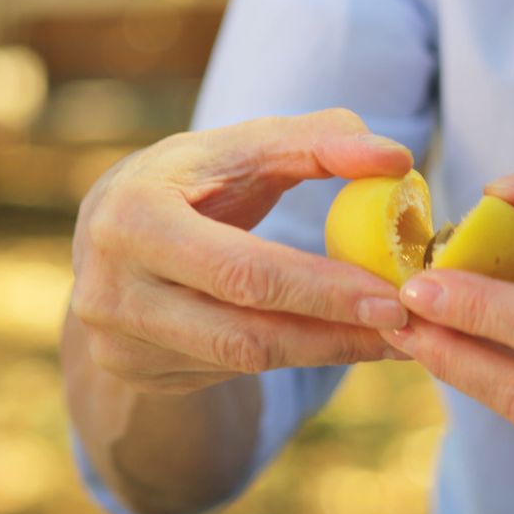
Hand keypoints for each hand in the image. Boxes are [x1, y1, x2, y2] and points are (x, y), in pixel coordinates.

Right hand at [70, 109, 411, 394]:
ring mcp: (116, 340)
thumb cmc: (191, 180)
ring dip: (320, 352)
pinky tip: (325, 337)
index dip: (322, 290)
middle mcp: (110, 289)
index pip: (243, 271)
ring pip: (240, 363)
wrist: (111, 231)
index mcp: (132, 217)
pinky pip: (227, 372)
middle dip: (333, 334)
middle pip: (243, 334)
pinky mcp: (132, 370)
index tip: (393, 298)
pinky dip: (286, 356)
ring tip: (382, 336)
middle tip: (403, 329)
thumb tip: (396, 161)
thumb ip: (319, 141)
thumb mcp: (242, 147)